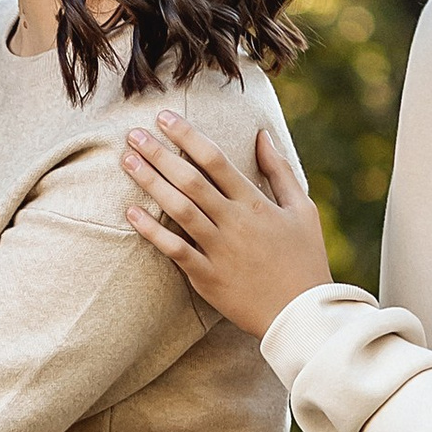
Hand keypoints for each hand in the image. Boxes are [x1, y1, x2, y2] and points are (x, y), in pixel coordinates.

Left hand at [122, 112, 333, 337]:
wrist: (301, 313)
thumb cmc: (304, 258)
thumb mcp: (302, 209)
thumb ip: (280, 171)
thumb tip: (262, 135)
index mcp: (256, 203)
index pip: (216, 159)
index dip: (187, 135)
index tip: (164, 118)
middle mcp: (235, 222)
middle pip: (190, 180)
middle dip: (159, 153)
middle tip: (133, 134)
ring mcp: (219, 250)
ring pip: (179, 209)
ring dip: (150, 183)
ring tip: (127, 161)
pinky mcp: (207, 277)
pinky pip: (174, 250)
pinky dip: (152, 231)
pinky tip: (131, 213)